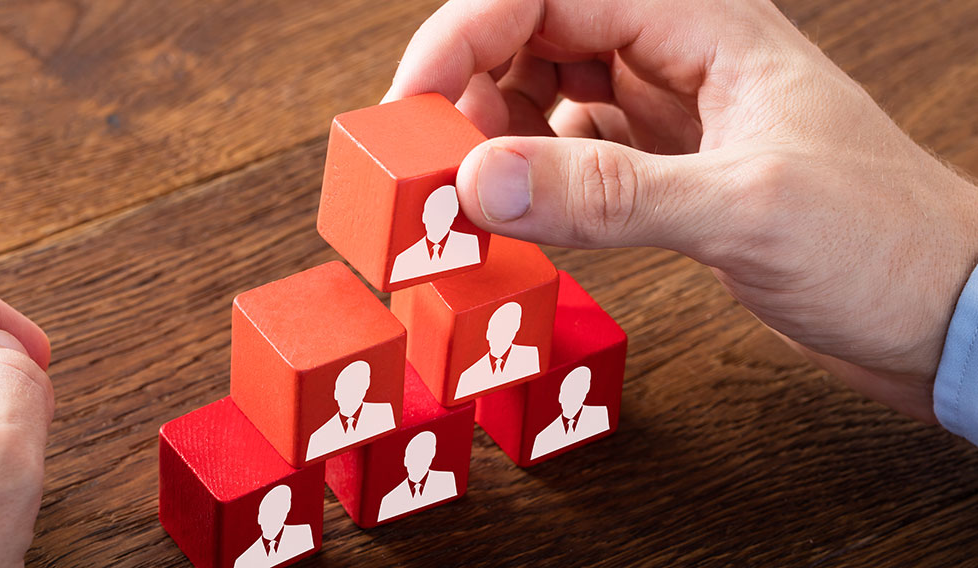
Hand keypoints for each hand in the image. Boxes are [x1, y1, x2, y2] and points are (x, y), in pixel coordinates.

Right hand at [386, 0, 977, 422]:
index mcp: (702, 23)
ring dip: (491, 138)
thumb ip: (606, 193)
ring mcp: (664, 115)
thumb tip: (479, 181)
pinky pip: (565, 157)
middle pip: (532, 37)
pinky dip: (528, 182)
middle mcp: (674, 57)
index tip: (411, 102)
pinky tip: (515, 215)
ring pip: (540, 96)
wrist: (939, 312)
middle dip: (466, 90)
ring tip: (466, 195)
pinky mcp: (659, 172)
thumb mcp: (743, 207)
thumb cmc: (882, 240)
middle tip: (428, 162)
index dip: (464, 35)